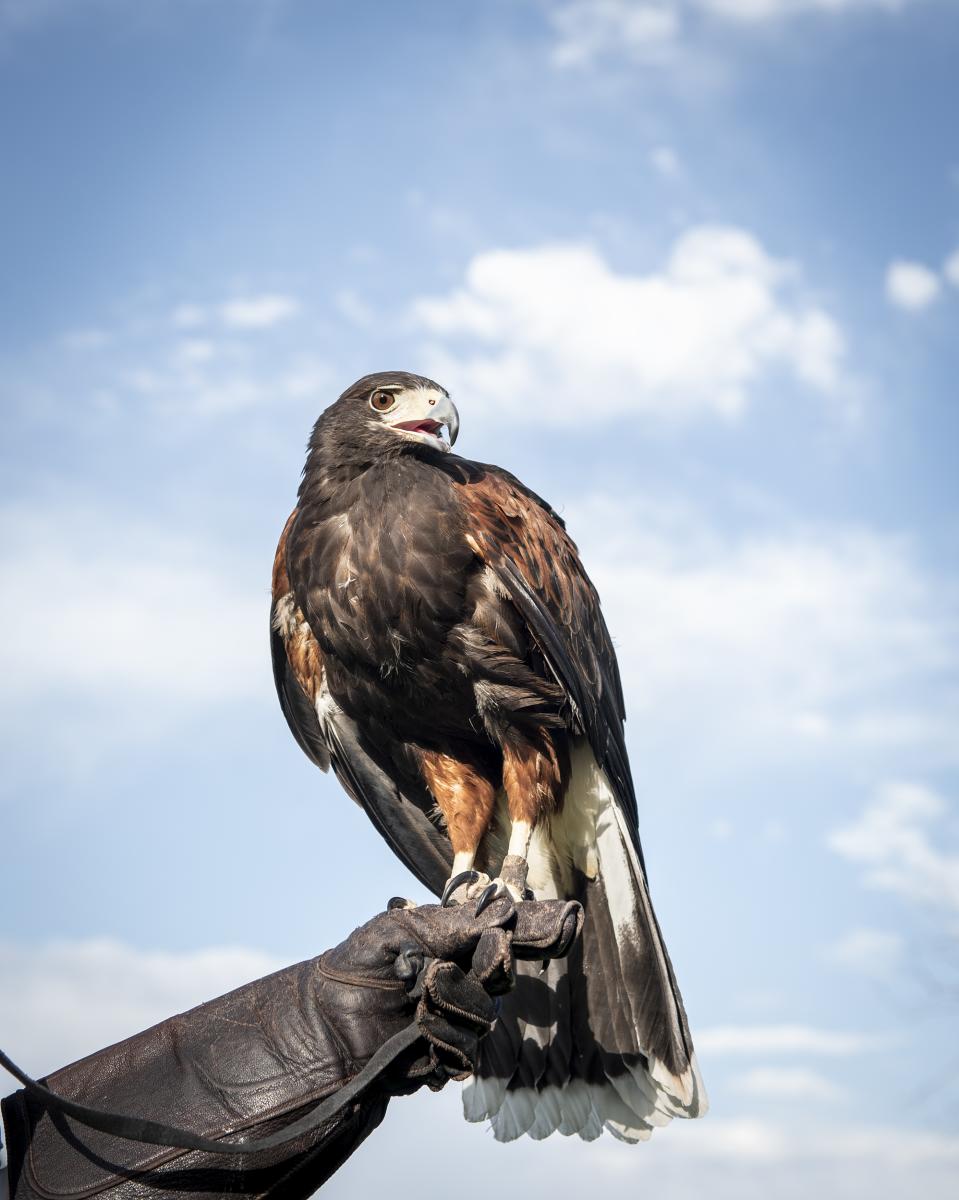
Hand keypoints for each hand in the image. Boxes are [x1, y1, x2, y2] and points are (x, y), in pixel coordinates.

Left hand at [315, 896, 582, 1092]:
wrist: (324, 1024)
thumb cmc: (356, 967)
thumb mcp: (401, 929)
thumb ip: (455, 924)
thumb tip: (504, 914)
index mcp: (454, 943)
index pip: (508, 934)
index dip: (541, 928)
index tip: (570, 918)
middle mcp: (463, 979)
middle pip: (504, 971)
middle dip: (485, 966)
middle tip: (444, 967)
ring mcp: (457, 1019)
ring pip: (487, 1012)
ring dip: (454, 1004)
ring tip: (418, 1000)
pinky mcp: (446, 1057)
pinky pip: (467, 1049)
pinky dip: (444, 1038)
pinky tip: (419, 1031)